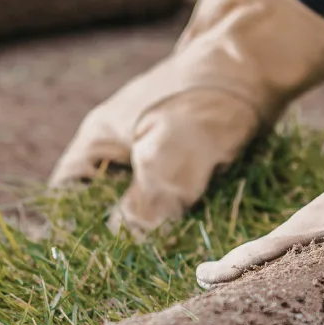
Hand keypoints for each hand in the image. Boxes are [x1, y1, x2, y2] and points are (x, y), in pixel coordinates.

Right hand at [49, 0, 323, 234]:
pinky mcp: (187, 150)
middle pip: (107, 199)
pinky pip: (176, 189)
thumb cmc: (202, 106)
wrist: (256, 61)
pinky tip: (199, 226)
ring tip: (173, 250)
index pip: (67, 194)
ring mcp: (155, 145)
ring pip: (145, 197)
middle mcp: (121, 143)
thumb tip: (126, 244)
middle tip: (143, 263)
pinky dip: (185, 208)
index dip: (78, 227)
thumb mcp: (165, 162)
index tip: (99, 260)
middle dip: (124, 231)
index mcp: (98, 140)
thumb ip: (141, 208)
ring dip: (159, 223)